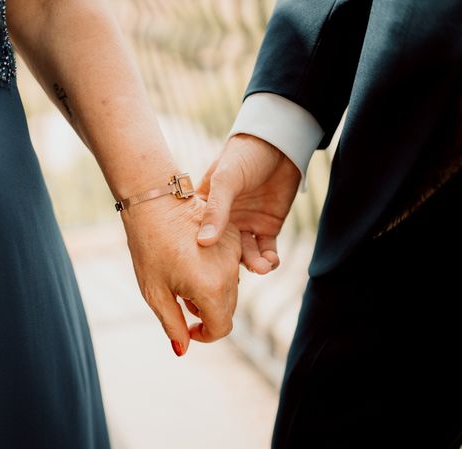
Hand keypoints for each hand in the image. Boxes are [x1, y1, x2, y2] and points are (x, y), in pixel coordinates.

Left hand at [121, 194, 241, 355]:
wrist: (153, 202)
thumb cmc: (148, 247)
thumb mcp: (155, 292)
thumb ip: (173, 324)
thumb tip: (183, 349)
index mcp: (211, 288)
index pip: (221, 327)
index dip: (204, 335)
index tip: (187, 329)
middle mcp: (230, 271)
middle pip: (228, 309)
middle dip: (207, 314)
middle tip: (180, 301)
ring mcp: (234, 252)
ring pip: (232, 288)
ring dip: (213, 294)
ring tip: (183, 280)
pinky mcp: (234, 237)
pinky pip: (231, 267)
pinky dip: (217, 274)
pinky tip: (193, 264)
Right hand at [196, 134, 300, 273]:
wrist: (279, 142)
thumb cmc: (245, 155)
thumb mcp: (226, 179)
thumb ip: (216, 210)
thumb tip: (204, 242)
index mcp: (204, 209)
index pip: (195, 237)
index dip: (197, 257)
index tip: (198, 275)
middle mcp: (223, 221)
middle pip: (220, 253)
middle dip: (227, 268)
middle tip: (234, 281)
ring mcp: (244, 225)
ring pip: (245, 254)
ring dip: (253, 264)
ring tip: (262, 267)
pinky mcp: (266, 227)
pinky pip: (266, 250)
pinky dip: (269, 259)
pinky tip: (271, 262)